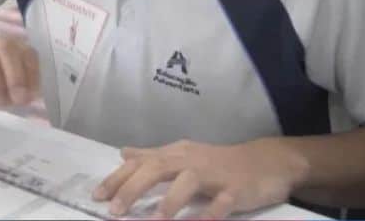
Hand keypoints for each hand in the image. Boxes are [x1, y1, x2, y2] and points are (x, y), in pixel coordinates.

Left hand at [92, 138, 306, 218]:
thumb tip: (123, 153)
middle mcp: (191, 161)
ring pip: (188, 182)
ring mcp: (215, 175)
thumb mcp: (183, 155)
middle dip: (133, 189)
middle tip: (114, 211)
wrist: (267, 161)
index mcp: (176, 154)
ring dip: (170, 202)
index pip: (140, 163)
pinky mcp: (237, 190)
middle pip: (158, 168)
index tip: (97, 196)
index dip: (118, 179)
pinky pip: (223, 202)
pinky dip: (211, 212)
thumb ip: (153, 156)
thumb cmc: (219, 162)